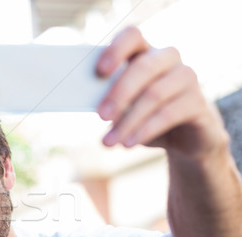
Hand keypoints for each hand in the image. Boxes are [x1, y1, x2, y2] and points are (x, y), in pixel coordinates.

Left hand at [96, 26, 227, 160]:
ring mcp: (187, 78)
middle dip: (119, 94)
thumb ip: (109, 102)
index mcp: (144, 52)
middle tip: (101, 116)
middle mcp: (168, 58)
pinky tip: (128, 143)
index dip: (116, 49)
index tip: (99, 71)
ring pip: (154, 95)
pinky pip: (168, 114)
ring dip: (127, 122)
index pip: (132, 36)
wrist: (185, 138)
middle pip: (143, 67)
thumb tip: (93, 108)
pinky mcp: (198, 102)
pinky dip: (144, 131)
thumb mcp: (124, 109)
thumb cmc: (146, 116)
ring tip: (109, 141)